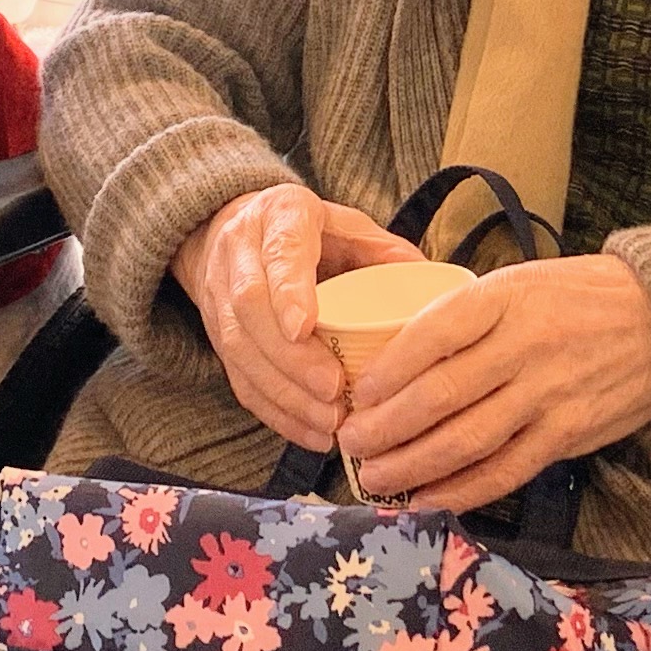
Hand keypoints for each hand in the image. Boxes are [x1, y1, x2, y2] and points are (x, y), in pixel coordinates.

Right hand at [175, 184, 418, 451]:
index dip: (289, 292)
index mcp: (279, 216)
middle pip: (252, 309)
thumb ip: (385, 252)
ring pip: (240, 350)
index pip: (280, 252)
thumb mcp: (347, 224)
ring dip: (285, 393)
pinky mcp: (218, 338)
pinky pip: (239, 381)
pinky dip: (276, 413)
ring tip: (329, 421)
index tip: (306, 329)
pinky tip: (311, 434)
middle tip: (333, 390)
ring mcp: (220, 297)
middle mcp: (239, 254)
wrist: (229, 232)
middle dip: (292, 357)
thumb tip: (432, 285)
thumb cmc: (306, 233)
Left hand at [341, 254, 650, 511]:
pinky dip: (462, 491)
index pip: (433, 333)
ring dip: (413, 465)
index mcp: (507, 298)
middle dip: (385, 427)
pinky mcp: (569, 435)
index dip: (388, 370)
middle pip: (440, 395)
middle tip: (350, 443)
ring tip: (376, 479)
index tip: (356, 394)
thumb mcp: (523, 282)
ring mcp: (549, 394)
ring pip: (467, 440)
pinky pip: (506, 471)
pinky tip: (428, 500)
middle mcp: (526, 346)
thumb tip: (397, 358)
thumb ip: (469, 317)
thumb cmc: (582, 297)